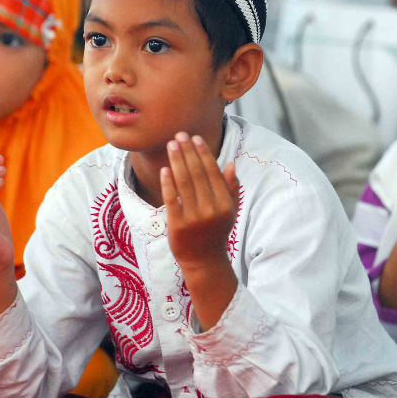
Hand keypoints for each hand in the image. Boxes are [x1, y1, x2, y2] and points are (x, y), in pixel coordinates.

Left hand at [160, 132, 239, 271]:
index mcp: (225, 204)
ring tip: (171, 145)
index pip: (213, 172)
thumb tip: (231, 165)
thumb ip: (231, 188)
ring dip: (177, 160)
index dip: (203, 153)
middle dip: (187, 151)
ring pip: (184, 183)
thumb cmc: (216, 233)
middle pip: (197, 174)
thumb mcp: (229, 212)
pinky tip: (165, 168)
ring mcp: (194, 218)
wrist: (204, 262)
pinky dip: (168, 182)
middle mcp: (211, 210)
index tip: (195, 138)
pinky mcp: (177, 225)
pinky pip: (171, 198)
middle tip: (179, 135)